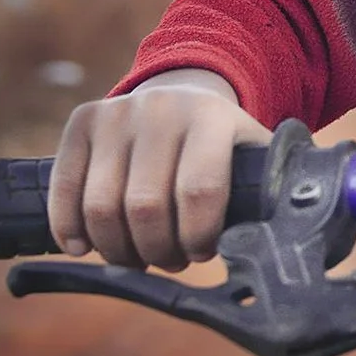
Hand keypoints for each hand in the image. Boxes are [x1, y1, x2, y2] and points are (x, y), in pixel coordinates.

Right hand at [47, 68, 271, 269]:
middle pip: (146, 207)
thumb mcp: (253, 156)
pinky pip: (64, 188)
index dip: (197, 237)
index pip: (200, 191)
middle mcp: (163, 109)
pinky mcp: (82, 121)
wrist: (183, 93)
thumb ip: (271, 193)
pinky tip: (83, 249)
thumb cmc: (223, 145)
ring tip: (137, 258)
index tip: (200, 254)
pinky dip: (68, 228)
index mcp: (213, 119)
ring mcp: (118, 113)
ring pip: (103, 206)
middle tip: (169, 261)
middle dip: (157, 251)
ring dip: (117, 249)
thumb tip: (290, 240)